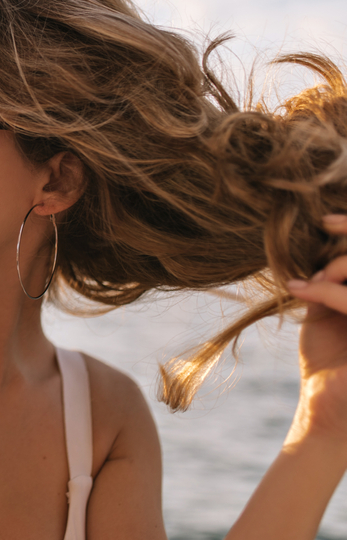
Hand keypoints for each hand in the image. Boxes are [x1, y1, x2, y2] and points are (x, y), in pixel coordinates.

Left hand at [285, 214, 346, 443]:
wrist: (328, 412)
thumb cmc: (328, 364)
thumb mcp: (326, 314)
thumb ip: (330, 281)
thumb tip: (321, 246)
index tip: (324, 221)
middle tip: (316, 247)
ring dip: (334, 268)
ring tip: (307, 282)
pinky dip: (325, 289)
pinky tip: (299, 290)